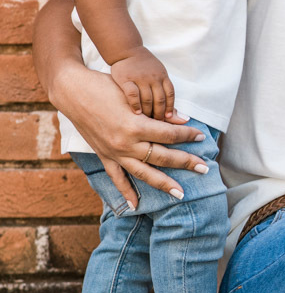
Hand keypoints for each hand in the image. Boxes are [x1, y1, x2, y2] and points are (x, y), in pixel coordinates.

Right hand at [55, 67, 207, 206]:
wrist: (72, 90)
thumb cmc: (104, 86)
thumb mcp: (132, 95)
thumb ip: (157, 111)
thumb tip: (182, 119)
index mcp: (135, 126)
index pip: (169, 135)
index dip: (187, 134)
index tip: (201, 135)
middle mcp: (126, 144)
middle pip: (162, 157)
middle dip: (186, 162)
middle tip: (204, 168)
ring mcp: (114, 152)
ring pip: (144, 173)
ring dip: (163, 184)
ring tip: (180, 193)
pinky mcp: (104, 156)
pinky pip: (117, 178)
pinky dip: (126, 192)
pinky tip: (136, 205)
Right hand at [110, 47, 174, 120]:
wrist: (126, 50)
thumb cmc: (144, 66)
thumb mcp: (158, 74)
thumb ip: (164, 91)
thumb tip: (179, 114)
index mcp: (162, 76)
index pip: (170, 94)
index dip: (170, 108)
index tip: (168, 118)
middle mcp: (153, 77)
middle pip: (160, 99)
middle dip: (160, 113)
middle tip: (157, 123)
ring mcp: (140, 78)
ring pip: (147, 99)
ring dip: (149, 112)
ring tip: (147, 121)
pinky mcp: (126, 79)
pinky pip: (133, 94)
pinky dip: (136, 105)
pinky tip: (137, 113)